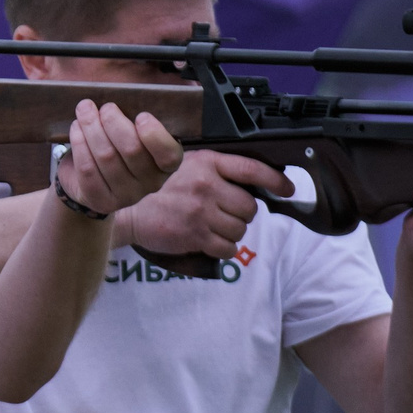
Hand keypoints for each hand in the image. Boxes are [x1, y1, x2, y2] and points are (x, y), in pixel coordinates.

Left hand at [54, 100, 181, 216]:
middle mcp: (151, 183)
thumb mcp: (134, 133)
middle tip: (105, 107)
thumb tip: (121, 97)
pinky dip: (79, 144)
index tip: (141, 115)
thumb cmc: (117, 146)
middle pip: (131, 150)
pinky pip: (87, 169)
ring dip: (92, 128)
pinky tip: (76, 129)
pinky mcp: (101, 200)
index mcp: (167, 164)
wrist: (91, 180)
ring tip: (84, 110)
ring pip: (106, 157)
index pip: (168, 154)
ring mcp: (126, 195)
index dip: (154, 134)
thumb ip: (134, 120)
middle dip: (114, 123)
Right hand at [120, 149, 291, 258]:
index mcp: (206, 164)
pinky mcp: (195, 236)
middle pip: (250, 206)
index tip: (287, 189)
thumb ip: (213, 170)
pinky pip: (228, 248)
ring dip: (233, 232)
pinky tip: (210, 241)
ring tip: (214, 227)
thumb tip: (249, 183)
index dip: (276, 181)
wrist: (125, 211)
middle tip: (227, 213)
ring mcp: (201, 212)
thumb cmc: (154, 189)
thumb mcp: (183, 166)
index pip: (253, 170)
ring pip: (240, 229)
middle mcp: (206, 186)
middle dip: (243, 213)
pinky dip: (224, 248)